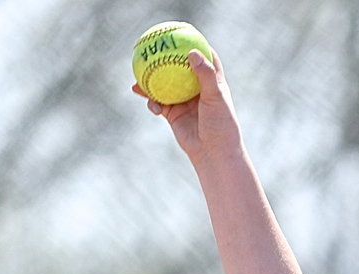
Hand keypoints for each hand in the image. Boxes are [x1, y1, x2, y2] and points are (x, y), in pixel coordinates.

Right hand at [132, 49, 240, 163]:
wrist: (214, 155)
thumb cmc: (220, 127)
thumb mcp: (216, 98)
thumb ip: (205, 75)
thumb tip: (192, 52)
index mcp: (213, 84)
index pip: (206, 60)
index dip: (196, 46)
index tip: (185, 33)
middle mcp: (197, 91)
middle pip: (179, 69)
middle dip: (166, 57)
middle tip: (154, 46)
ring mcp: (184, 102)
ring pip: (164, 85)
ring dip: (151, 77)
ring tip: (137, 67)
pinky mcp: (174, 115)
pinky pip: (157, 102)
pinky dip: (149, 98)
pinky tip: (141, 94)